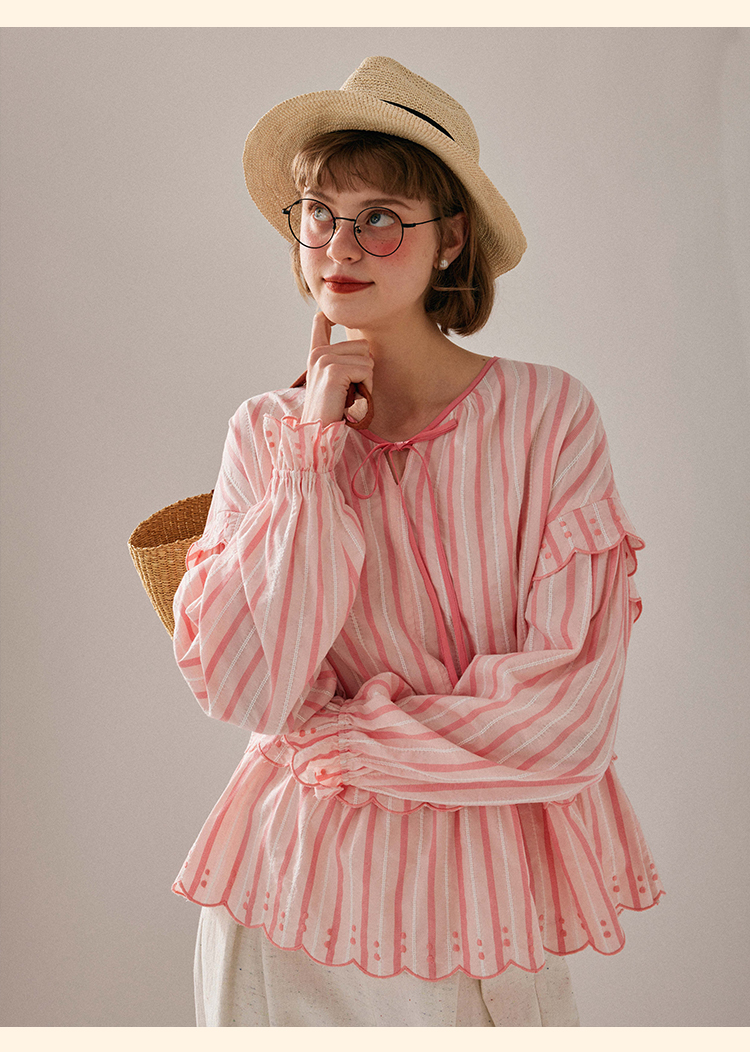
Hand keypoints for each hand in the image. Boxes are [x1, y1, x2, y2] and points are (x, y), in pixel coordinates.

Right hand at [300, 312, 373, 426]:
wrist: (319, 431)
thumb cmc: (332, 410)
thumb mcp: (335, 380)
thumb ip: (342, 361)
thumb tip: (364, 347)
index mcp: (316, 354)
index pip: (321, 321)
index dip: (333, 316)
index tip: (334, 320)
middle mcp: (319, 353)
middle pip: (363, 345)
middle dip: (364, 369)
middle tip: (350, 389)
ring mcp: (324, 360)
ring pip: (367, 358)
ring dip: (366, 380)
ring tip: (349, 394)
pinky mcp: (333, 371)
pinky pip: (366, 371)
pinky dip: (366, 387)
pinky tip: (351, 398)